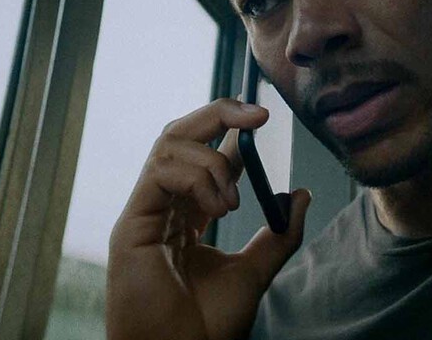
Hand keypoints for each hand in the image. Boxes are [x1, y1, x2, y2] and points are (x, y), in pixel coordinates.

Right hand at [106, 99, 310, 339]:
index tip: (263, 120)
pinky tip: (218, 207)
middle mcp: (162, 206)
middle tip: (258, 116)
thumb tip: (300, 195)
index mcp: (186, 214)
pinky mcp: (131, 224)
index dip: (231, 129)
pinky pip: (160, 172)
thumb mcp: (255, 272)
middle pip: (180, 135)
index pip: (203, 153)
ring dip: (213, 161)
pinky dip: (196, 176)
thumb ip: (278, 235)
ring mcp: (145, 212)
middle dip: (219, 114)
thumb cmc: (208, 326)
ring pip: (169, 145)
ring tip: (232, 201)